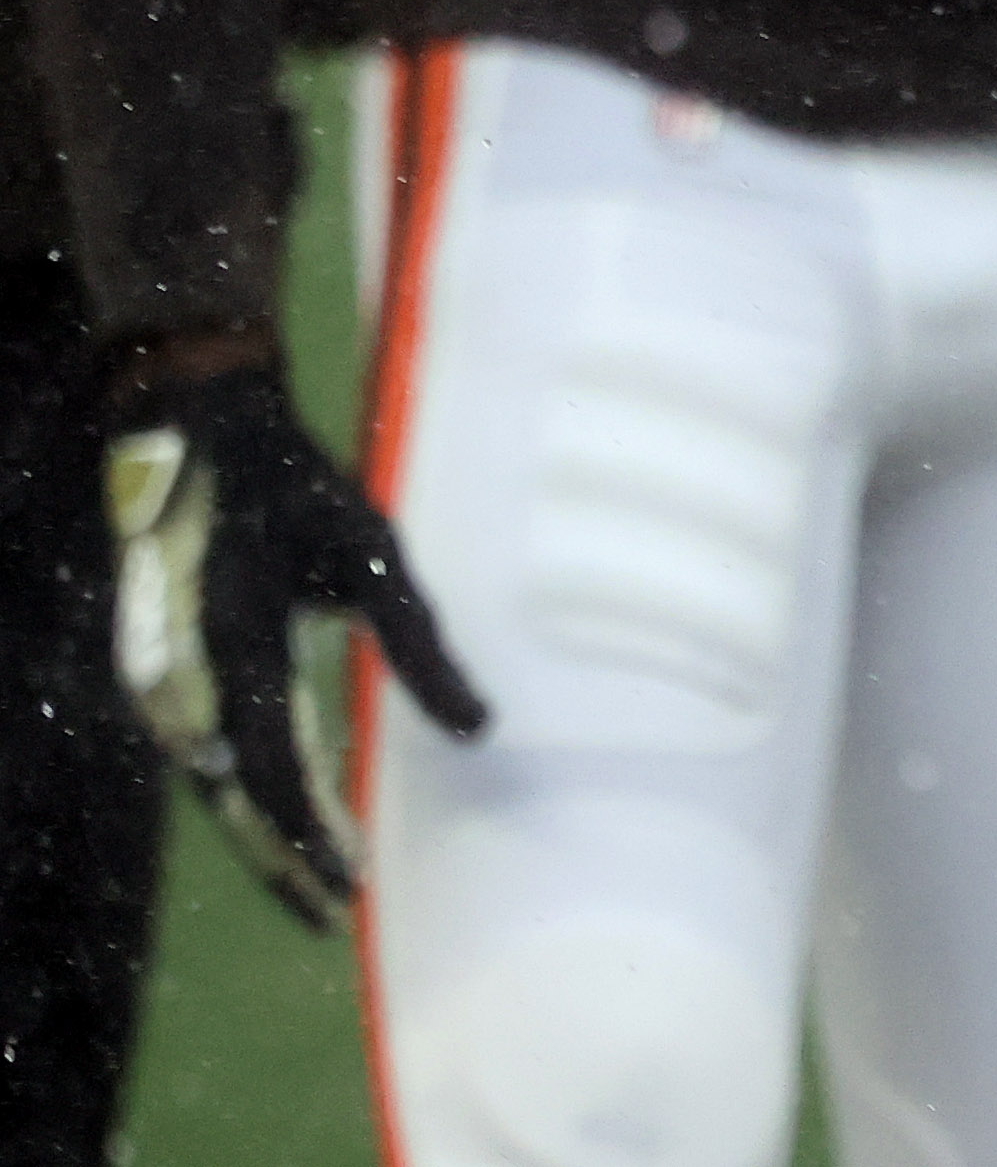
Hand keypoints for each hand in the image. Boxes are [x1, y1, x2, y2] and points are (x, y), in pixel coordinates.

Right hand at [105, 360, 487, 931]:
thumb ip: (420, 648)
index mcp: (235, 650)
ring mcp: (165, 676)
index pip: (267, 774)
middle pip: (232, 796)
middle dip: (280, 858)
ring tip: (317, 878)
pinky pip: (206, 746)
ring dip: (261, 831)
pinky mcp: (169, 668)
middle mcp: (186, 677)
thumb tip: (479, 729)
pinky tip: (283, 811)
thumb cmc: (302, 492)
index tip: (348, 887)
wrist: (205, 434)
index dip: (304, 837)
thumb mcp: (375, 559)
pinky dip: (245, 788)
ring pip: (214, 779)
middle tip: (333, 915)